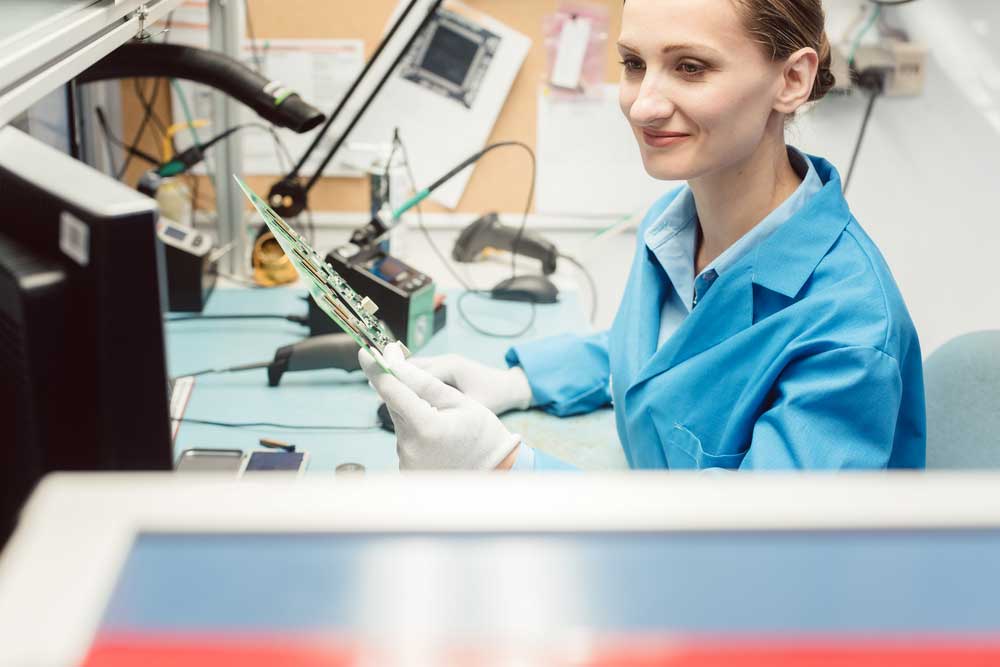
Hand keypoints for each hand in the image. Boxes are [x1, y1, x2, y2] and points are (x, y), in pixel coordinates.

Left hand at [359, 343, 521, 469]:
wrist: (496, 472)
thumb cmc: (482, 434)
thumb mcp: (459, 401)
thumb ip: (424, 383)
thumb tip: (395, 364)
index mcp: (425, 427)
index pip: (391, 391)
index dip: (376, 368)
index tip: (366, 351)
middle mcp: (409, 447)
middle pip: (394, 405)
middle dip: (401, 389)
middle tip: (418, 381)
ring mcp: (406, 462)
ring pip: (400, 421)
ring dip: (411, 412)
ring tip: (443, 420)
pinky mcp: (406, 470)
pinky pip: (405, 438)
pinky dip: (415, 431)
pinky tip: (437, 436)